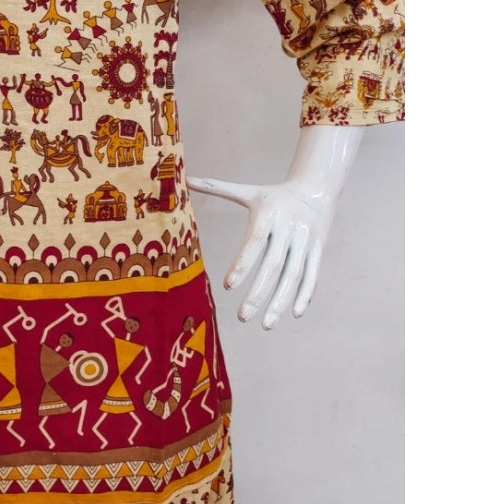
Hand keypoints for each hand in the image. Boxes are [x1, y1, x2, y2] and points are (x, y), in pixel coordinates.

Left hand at [186, 175, 335, 328]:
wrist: (316, 189)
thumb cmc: (274, 196)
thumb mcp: (248, 192)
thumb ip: (216, 187)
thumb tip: (185, 178)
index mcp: (268, 214)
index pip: (254, 242)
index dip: (242, 264)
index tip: (227, 286)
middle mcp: (288, 228)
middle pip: (274, 265)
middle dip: (259, 292)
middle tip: (242, 316)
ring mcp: (306, 240)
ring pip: (294, 276)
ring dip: (280, 301)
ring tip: (265, 324)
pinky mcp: (319, 250)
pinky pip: (313, 276)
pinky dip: (304, 296)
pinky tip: (293, 314)